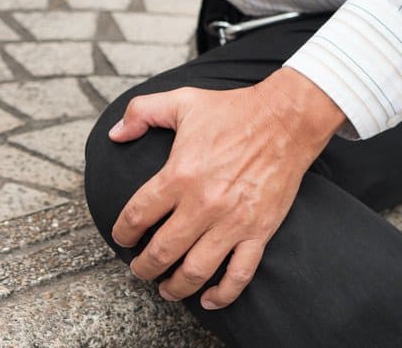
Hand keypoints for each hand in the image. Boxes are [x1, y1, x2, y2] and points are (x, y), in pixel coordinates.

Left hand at [107, 68, 344, 309]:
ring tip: (165, 289)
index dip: (123, 232)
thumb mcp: (180, 101)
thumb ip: (141, 112)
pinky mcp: (258, 231)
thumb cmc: (233, 110)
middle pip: (162, 251)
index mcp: (180, 175)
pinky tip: (207, 300)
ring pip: (195, 270)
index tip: (121, 238)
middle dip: (143, 267)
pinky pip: (239, 274)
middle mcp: (203, 204)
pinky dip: (222, 294)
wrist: (287, 119)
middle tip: (138, 269)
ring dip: (175, 287)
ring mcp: (232, 221)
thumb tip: (114, 134)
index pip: (138, 215)